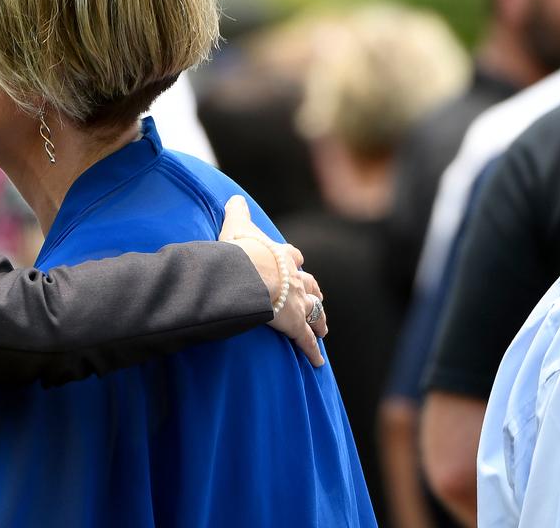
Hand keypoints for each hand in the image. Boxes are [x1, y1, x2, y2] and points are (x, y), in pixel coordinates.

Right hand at [220, 196, 327, 366]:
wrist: (249, 274)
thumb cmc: (241, 251)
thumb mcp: (237, 226)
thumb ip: (237, 212)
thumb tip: (235, 198)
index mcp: (282, 256)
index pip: (295, 257)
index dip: (296, 261)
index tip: (298, 263)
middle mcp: (296, 279)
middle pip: (311, 287)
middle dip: (314, 294)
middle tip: (317, 300)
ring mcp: (297, 303)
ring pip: (314, 313)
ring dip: (319, 321)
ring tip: (323, 329)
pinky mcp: (294, 325)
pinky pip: (305, 341)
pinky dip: (312, 352)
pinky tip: (318, 363)